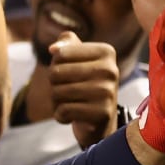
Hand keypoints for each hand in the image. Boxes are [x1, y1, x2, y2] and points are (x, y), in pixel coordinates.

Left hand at [47, 32, 120, 148]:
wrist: (98, 119)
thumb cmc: (84, 83)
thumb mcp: (77, 58)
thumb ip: (65, 44)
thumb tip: (53, 49)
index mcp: (106, 51)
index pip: (60, 54)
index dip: (55, 65)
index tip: (69, 73)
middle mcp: (110, 69)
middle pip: (56, 72)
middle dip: (54, 84)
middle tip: (67, 90)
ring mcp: (108, 92)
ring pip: (57, 92)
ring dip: (56, 101)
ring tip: (70, 102)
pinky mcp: (102, 113)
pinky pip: (63, 111)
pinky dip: (60, 115)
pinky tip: (72, 116)